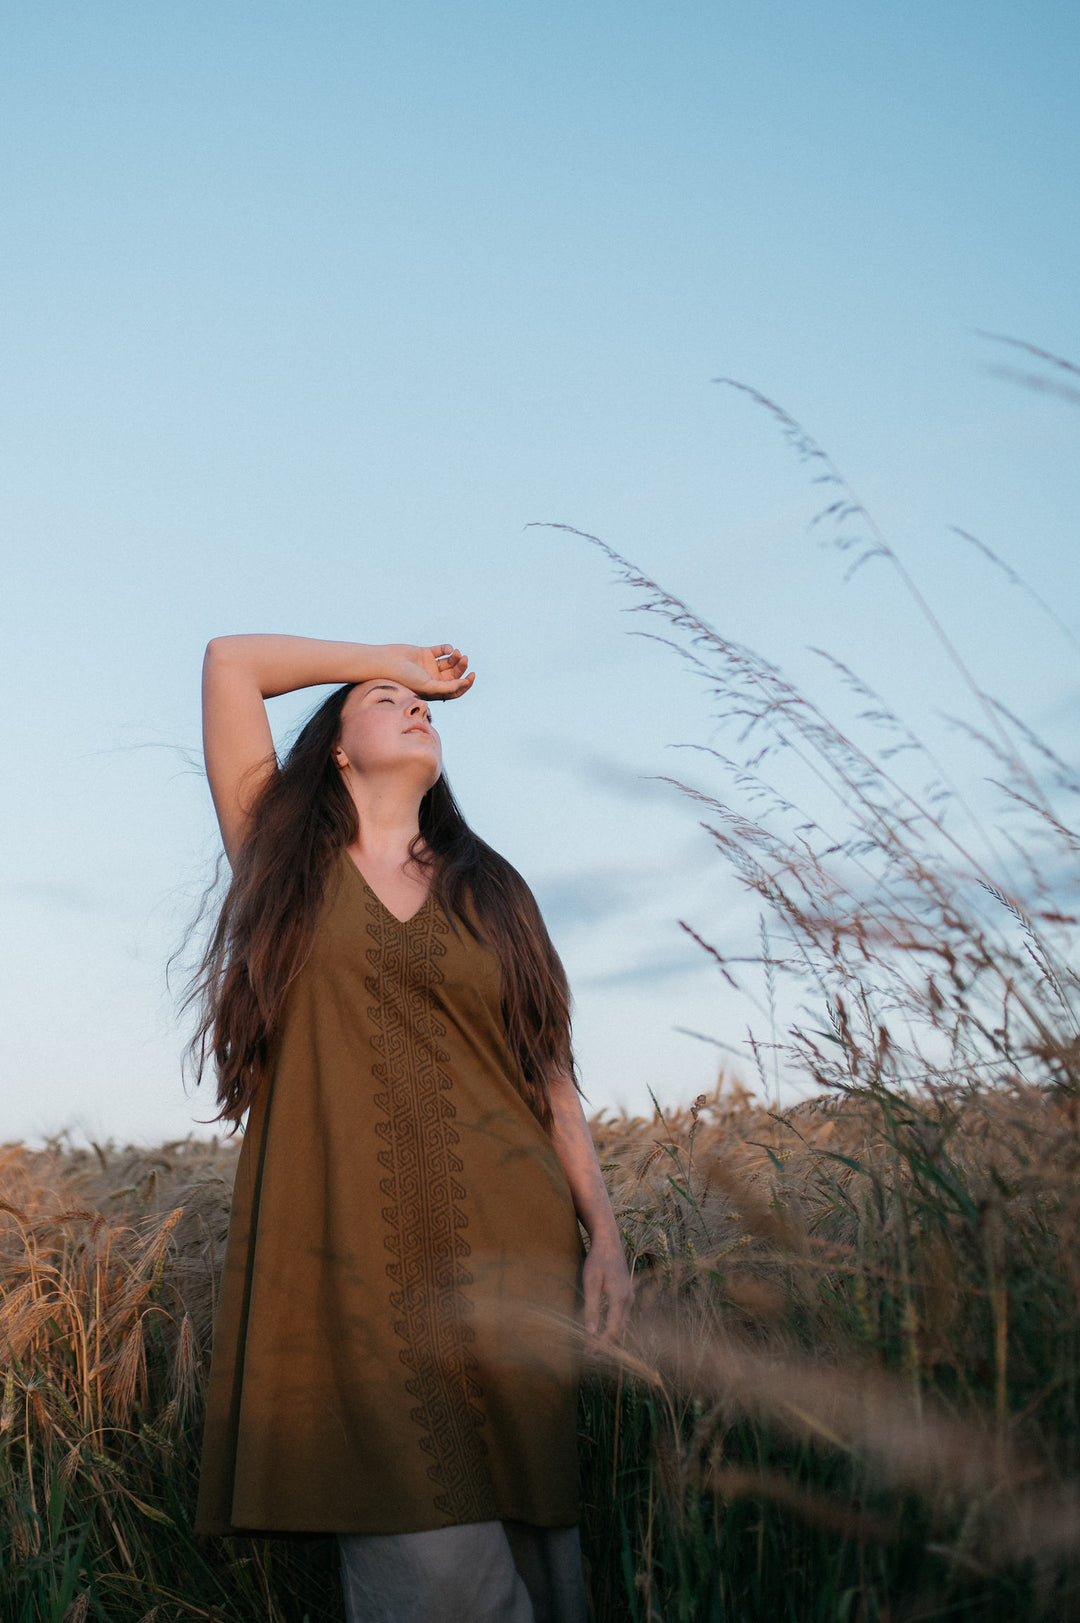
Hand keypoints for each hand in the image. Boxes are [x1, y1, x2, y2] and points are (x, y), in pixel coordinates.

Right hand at [381, 644, 475, 699]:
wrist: (388, 663)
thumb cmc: (405, 678)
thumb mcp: (428, 686)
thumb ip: (446, 687)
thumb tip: (463, 684)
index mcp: (434, 690)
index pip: (454, 690)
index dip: (465, 685)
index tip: (471, 677)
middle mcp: (433, 679)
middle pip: (454, 675)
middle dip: (461, 667)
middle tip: (464, 659)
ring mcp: (430, 666)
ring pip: (449, 662)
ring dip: (456, 658)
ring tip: (457, 653)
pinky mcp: (426, 653)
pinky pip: (441, 650)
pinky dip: (447, 648)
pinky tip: (447, 649)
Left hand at [582, 1232, 633, 1349]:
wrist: (609, 1243)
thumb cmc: (598, 1261)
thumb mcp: (591, 1282)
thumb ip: (592, 1307)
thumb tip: (591, 1332)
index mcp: (620, 1298)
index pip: (614, 1330)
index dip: (602, 1345)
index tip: (589, 1353)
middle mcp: (629, 1300)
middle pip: (620, 1330)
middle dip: (606, 1345)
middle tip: (589, 1354)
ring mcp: (630, 1297)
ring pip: (622, 1324)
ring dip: (609, 1336)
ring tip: (592, 1345)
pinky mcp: (627, 1294)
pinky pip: (622, 1316)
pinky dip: (612, 1326)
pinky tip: (601, 1329)